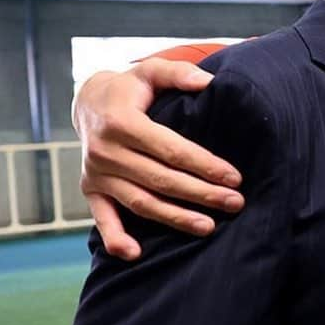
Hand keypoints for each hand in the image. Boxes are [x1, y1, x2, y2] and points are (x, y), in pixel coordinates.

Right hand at [75, 58, 244, 260]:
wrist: (88, 102)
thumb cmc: (132, 87)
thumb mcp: (152, 71)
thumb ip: (179, 73)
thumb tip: (209, 81)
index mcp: (122, 122)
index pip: (171, 149)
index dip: (204, 164)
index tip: (234, 177)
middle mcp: (106, 151)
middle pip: (161, 180)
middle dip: (201, 194)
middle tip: (235, 203)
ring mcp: (97, 174)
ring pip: (141, 202)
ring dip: (175, 218)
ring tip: (209, 227)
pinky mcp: (91, 190)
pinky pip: (102, 219)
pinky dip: (116, 238)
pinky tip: (137, 254)